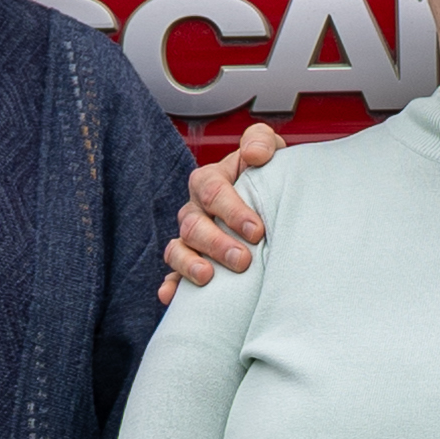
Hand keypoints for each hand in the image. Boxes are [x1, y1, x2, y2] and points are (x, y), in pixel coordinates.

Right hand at [155, 121, 280, 304]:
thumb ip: (261, 141)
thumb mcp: (269, 151)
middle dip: (217, 243)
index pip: (213, 191)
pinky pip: (172, 275)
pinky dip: (170, 286)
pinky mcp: (188, 263)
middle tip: (242, 260)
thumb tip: (255, 154)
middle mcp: (194, 210)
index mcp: (209, 181)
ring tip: (208, 277)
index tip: (257, 231)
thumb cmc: (266, 178)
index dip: (233, 211)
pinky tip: (172, 297)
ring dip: (190, 264)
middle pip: (194, 225)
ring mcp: (188, 239)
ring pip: (176, 249)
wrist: (269, 203)